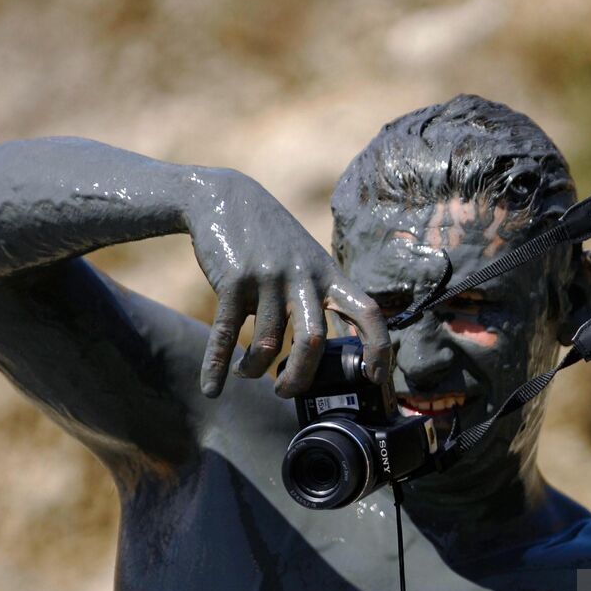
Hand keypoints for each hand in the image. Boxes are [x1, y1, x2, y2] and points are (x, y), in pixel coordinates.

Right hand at [185, 169, 390, 397]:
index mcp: (329, 275)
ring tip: (245, 372)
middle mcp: (303, 277)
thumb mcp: (307, 259)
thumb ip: (320, 294)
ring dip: (254, 369)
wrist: (225, 198)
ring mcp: (268, 278)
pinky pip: (227, 334)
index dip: (378, 348)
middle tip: (285, 392)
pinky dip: (217, 366)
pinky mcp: (234, 281)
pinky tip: (212, 387)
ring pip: (269, 343)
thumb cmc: (271, 238)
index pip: (368, 312)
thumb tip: (321, 350)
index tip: (376, 377)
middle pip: (313, 341)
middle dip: (300, 377)